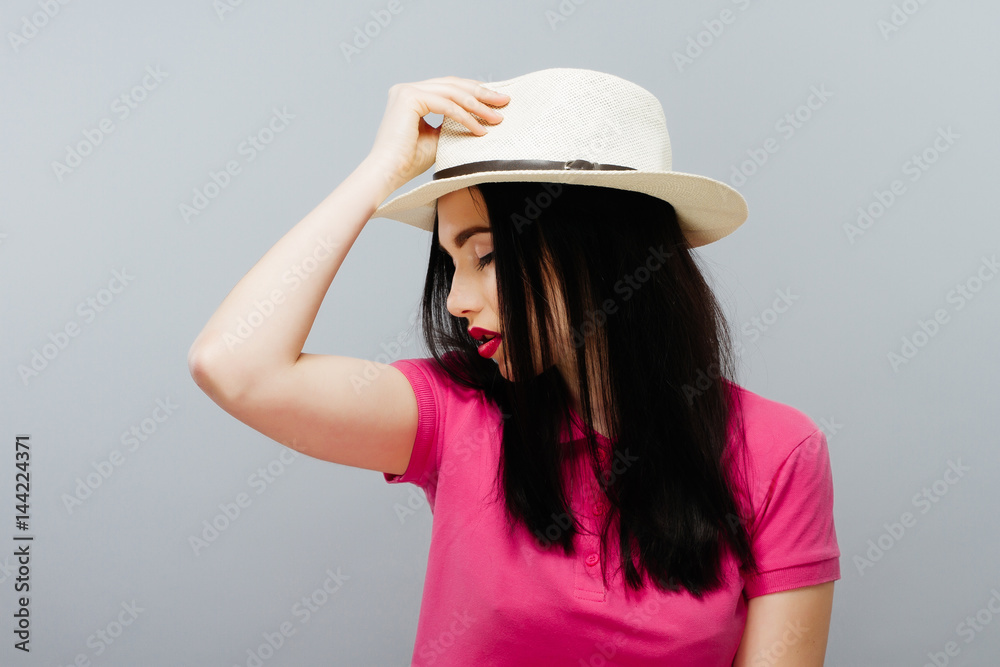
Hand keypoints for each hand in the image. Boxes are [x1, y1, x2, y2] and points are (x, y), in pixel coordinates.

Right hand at [363, 76, 509, 194]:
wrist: (387, 173)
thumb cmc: (408, 162)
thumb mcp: (437, 139)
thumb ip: (451, 125)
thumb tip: (478, 121)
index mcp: (412, 96)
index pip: (449, 88)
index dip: (474, 93)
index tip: (496, 102)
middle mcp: (407, 89)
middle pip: (453, 85)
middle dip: (481, 93)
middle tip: (504, 101)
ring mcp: (406, 91)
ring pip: (452, 93)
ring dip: (478, 106)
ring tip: (496, 117)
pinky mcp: (409, 98)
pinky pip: (446, 105)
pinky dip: (466, 117)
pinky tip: (480, 129)